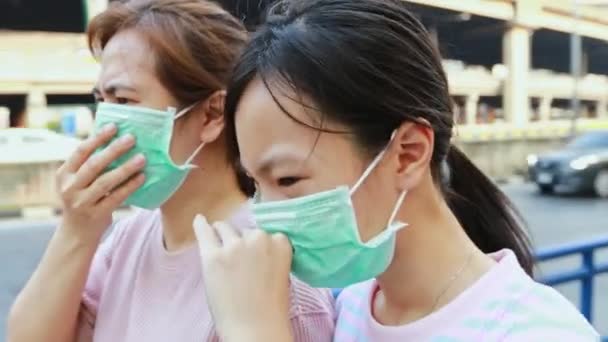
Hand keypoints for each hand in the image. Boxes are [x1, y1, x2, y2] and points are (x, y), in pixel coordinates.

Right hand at [55, 123, 145, 240]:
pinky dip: (130, 186)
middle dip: (114, 150)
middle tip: (132, 139)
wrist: (77, 232)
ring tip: (142, 158)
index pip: (81, 151)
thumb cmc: (83, 198)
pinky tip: (141, 177)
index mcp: (64, 174)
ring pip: (106, 182)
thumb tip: (114, 137)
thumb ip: (89, 163)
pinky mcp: (96, 215)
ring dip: (125, 168)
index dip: (98, 138)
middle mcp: (70, 188)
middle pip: (94, 165)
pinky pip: (116, 198)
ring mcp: (82, 203)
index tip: (114, 127)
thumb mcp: (77, 181)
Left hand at [193, 215, 293, 341]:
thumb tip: (250, 239)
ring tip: (224, 261)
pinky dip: (201, 225)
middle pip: (245, 230)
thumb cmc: (270, 307)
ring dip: (224, 238)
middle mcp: (258, 238)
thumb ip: (270, 252)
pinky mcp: (213, 255)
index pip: (265, 233)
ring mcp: (234, 246)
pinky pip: (205, 232)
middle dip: (241, 243)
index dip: (258, 248)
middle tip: (240, 268)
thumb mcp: (281, 272)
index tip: (256, 262)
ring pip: (225, 228)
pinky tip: (199, 220)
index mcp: (280, 242)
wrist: (255, 329)